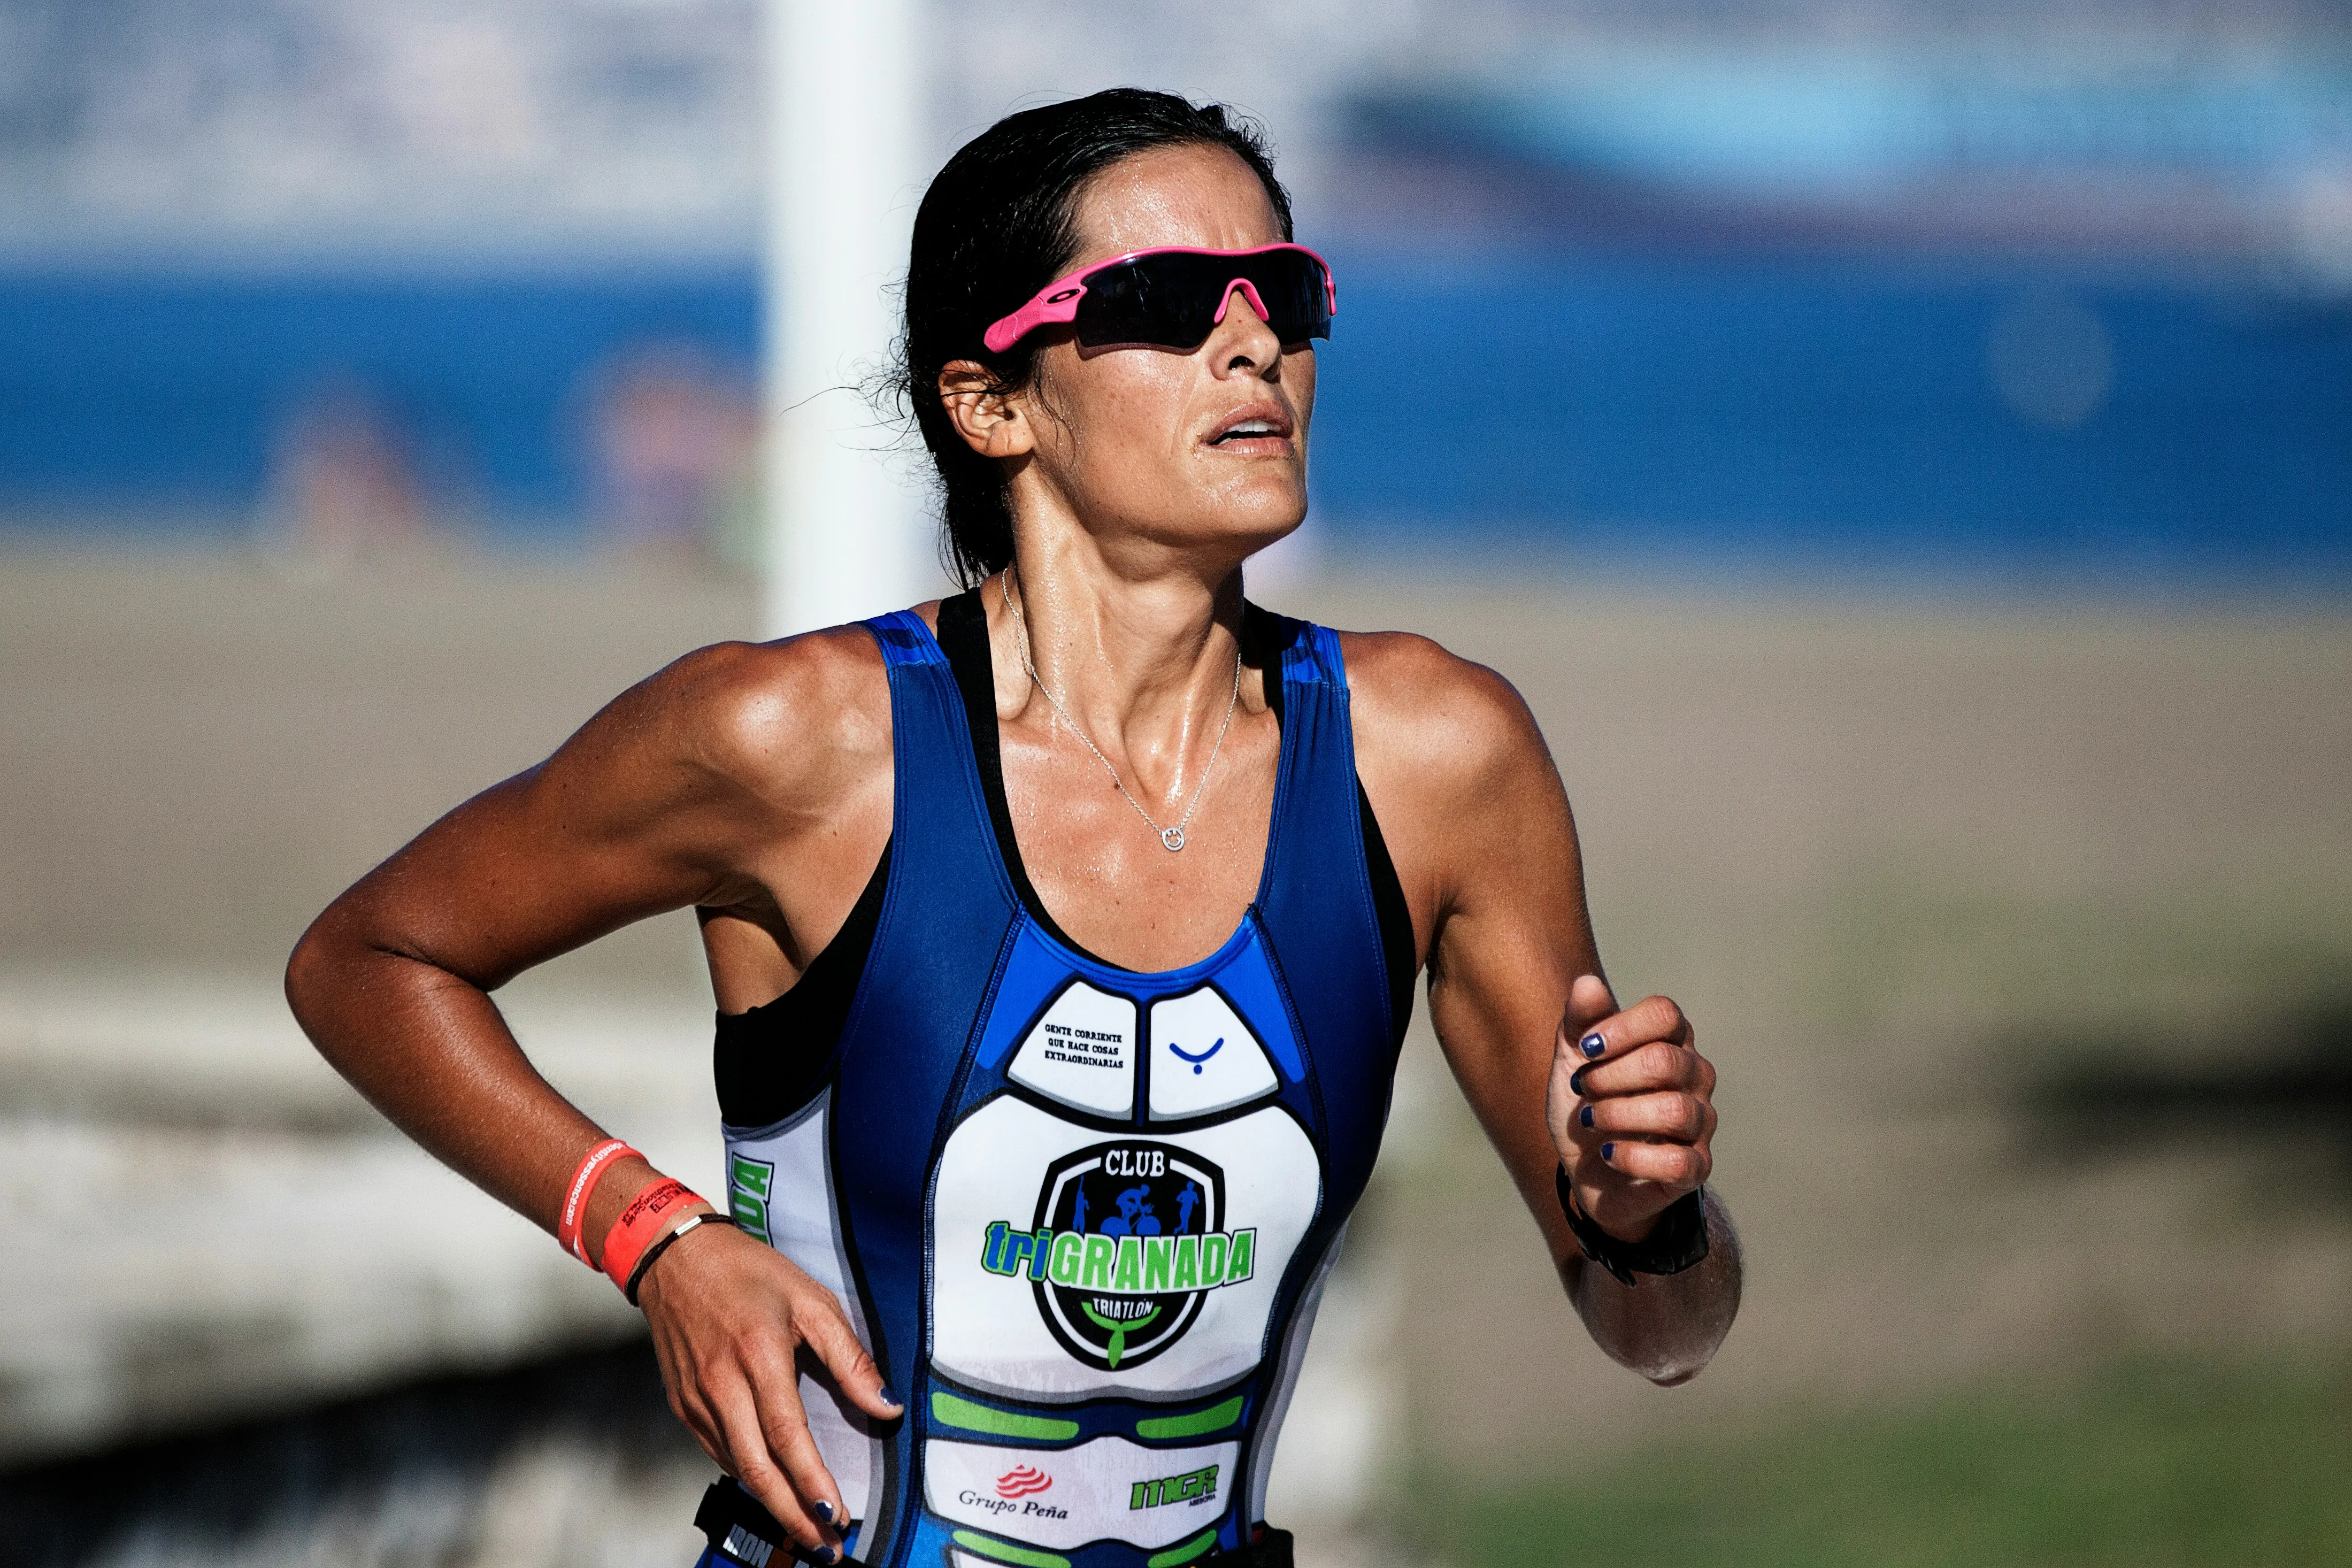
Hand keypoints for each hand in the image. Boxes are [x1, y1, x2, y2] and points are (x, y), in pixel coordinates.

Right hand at [637, 1221, 903, 1558]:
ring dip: (771, 1504)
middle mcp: (721, 1383)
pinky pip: (718, 1452)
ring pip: (735, 1467)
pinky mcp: (682, 1405)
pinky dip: (746, 1476)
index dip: (811, 1480)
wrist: (675, 1258)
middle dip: (793, 1514)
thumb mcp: (811, 1300)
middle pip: (757, 1466)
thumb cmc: (748, 1273)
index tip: (837, 1513)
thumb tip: (885, 1405)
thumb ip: (849, 1357)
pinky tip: (771, 1489)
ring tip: (807, 1531)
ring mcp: (696, 1398)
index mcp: (758, 1353)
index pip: (787, 1433)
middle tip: (826, 1547)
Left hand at [1545, 975, 1716, 1244]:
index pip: (1664, 1014)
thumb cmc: (1587, 1102)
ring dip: (1617, 1115)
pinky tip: (1607, 1153)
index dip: (1620, 1028)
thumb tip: (1586, 983)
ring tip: (1590, 1121)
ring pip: (1673, 1111)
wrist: (1588, 1168)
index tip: (1584, 1049)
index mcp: (1671, 1040)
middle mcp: (1696, 1077)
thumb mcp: (1572, 1059)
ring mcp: (1700, 1123)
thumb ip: (1580, 1021)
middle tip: (1583, 1089)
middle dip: (1609, 1076)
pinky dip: (1630, 1157)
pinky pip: (1676, 1161)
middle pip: (1664, 1061)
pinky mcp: (1695, 1167)